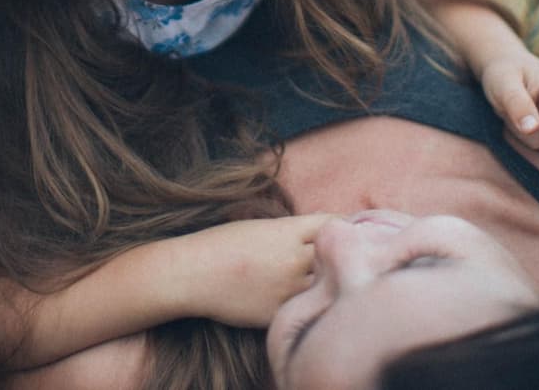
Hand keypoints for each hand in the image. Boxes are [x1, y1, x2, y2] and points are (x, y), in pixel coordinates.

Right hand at [176, 214, 331, 327]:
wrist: (192, 274)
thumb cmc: (220, 244)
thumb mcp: (258, 225)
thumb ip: (292, 230)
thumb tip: (321, 233)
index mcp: (288, 232)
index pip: (333, 224)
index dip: (344, 227)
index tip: (347, 231)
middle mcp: (294, 259)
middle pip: (338, 254)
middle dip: (343, 253)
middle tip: (345, 257)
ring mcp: (288, 289)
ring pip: (326, 286)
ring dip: (329, 282)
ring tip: (323, 281)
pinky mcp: (280, 313)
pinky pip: (306, 309)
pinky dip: (308, 304)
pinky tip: (301, 300)